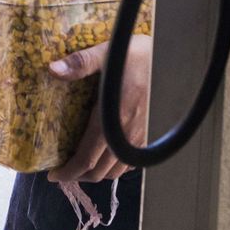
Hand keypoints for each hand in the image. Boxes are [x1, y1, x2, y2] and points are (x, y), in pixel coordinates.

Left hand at [47, 35, 151, 184]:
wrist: (177, 60)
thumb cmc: (142, 56)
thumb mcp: (108, 53)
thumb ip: (80, 63)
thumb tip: (53, 69)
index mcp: (111, 118)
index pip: (87, 159)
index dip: (68, 172)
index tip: (53, 175)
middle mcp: (127, 134)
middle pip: (100, 171)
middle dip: (78, 176)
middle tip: (63, 171)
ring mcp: (142, 138)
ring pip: (117, 170)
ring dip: (97, 173)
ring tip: (81, 165)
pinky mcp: (151, 136)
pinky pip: (132, 162)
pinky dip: (116, 166)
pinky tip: (107, 154)